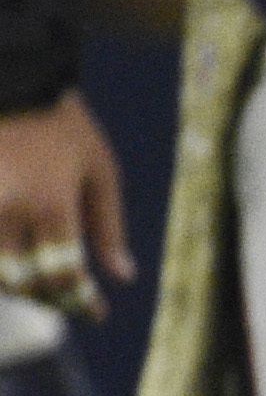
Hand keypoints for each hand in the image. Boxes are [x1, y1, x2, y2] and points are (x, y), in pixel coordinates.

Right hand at [0, 97, 124, 321]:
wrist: (14, 83)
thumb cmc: (63, 126)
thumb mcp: (100, 169)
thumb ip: (109, 225)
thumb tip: (123, 276)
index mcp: (51, 203)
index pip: (63, 272)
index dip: (80, 300)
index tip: (95, 312)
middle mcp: (8, 208)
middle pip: (20, 280)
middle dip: (46, 298)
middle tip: (66, 300)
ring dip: (14, 286)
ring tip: (39, 285)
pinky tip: (15, 264)